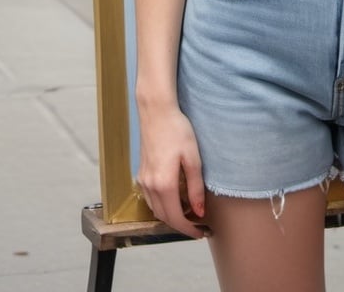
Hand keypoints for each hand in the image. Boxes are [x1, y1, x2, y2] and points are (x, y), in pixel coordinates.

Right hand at [137, 105, 209, 238]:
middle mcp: (150, 186)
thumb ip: (195, 187)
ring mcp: (143, 180)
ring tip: (189, 213)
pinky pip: (150, 199)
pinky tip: (174, 199)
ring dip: (171, 216)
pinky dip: (162, 205)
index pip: (176, 218)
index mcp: (164, 184)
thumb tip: (200, 210)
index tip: (201, 233)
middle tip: (199, 225)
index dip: (189, 229)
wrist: (156, 111)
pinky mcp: (141, 173)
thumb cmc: (177, 130)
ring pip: (156, 209)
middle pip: (164, 217)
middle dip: (181, 225)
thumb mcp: (192, 158)